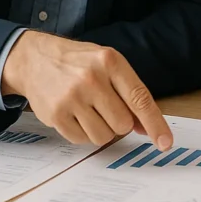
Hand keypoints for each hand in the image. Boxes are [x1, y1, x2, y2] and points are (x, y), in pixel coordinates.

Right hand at [1, 31, 172, 148]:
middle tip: (106, 107)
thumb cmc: (78, 62)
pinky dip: (83, 133)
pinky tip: (75, 114)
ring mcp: (72, 98)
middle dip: (119, 122)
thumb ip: (129, 93)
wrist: (35, 59)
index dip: (155, 124)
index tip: (165, 143)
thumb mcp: (108, 65)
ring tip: (89, 110)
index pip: (139, 99)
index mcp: (110, 62)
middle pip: (123, 124)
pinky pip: (82, 140)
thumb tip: (146, 127)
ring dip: (101, 130)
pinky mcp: (55, 115)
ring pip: (104, 136)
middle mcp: (91, 79)